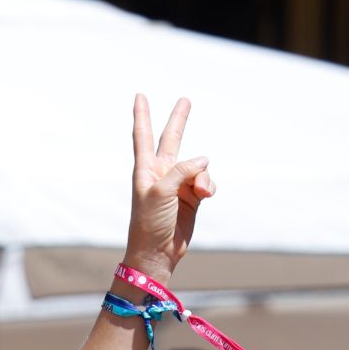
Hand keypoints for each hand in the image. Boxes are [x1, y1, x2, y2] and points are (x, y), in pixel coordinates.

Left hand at [123, 95, 214, 283]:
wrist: (157, 253)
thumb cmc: (150, 223)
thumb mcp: (161, 193)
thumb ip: (181, 171)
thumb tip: (203, 160)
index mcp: (146, 169)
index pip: (143, 136)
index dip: (142, 115)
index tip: (139, 95)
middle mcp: (162, 173)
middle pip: (172, 139)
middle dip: (179, 120)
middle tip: (185, 99)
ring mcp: (179, 184)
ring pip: (199, 166)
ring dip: (203, 177)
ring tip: (200, 192)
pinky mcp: (193, 197)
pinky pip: (207, 182)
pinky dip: (209, 187)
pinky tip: (205, 196)